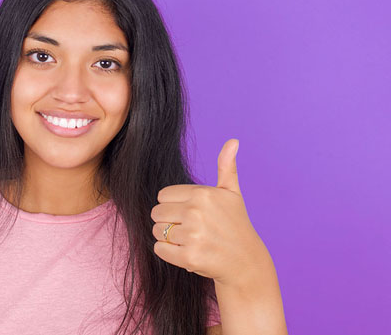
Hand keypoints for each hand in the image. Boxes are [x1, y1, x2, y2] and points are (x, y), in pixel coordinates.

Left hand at [150, 139, 269, 287]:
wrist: (246, 262)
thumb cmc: (236, 224)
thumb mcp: (232, 193)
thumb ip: (226, 166)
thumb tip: (233, 141)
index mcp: (202, 194)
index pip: (162, 195)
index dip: (173, 205)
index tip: (190, 213)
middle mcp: (196, 212)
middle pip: (156, 213)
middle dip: (168, 221)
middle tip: (189, 229)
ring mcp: (193, 235)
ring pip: (156, 231)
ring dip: (168, 238)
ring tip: (189, 240)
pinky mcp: (189, 257)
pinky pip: (159, 249)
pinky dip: (168, 252)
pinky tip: (185, 252)